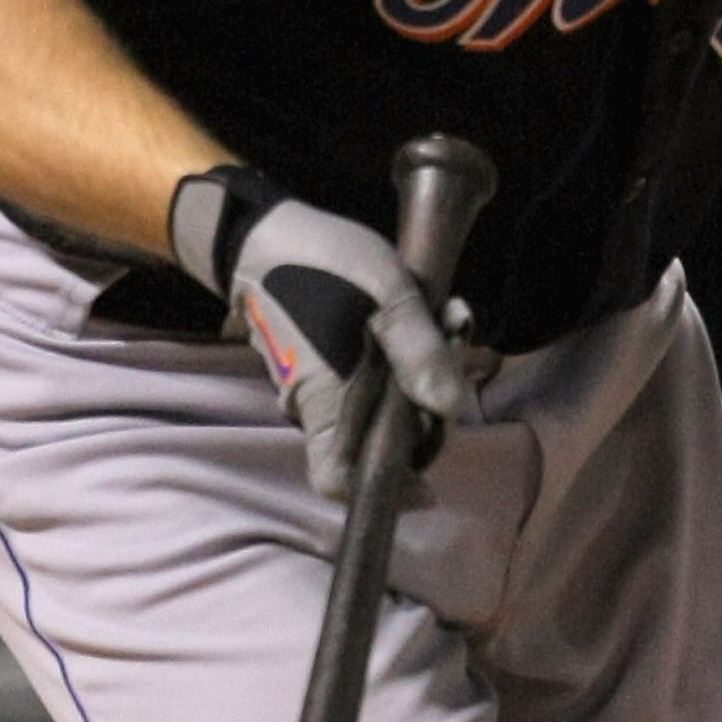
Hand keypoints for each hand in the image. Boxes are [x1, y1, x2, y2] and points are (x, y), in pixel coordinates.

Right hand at [170, 165, 469, 498]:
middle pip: (376, 444)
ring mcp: (320, 389)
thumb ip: (419, 349)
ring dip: (421, 375)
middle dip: (426, 410)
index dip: (383, 490)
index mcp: (322, 401)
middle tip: (456, 346)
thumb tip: (452, 408)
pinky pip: (370, 382)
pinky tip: (426, 316)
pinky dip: (402, 360)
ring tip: (448, 317)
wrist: (265, 231)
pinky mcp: (328, 367)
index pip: (338, 481)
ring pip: (380, 410)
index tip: (427, 483)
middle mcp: (316, 407)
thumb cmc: (321, 262)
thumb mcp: (386, 292)